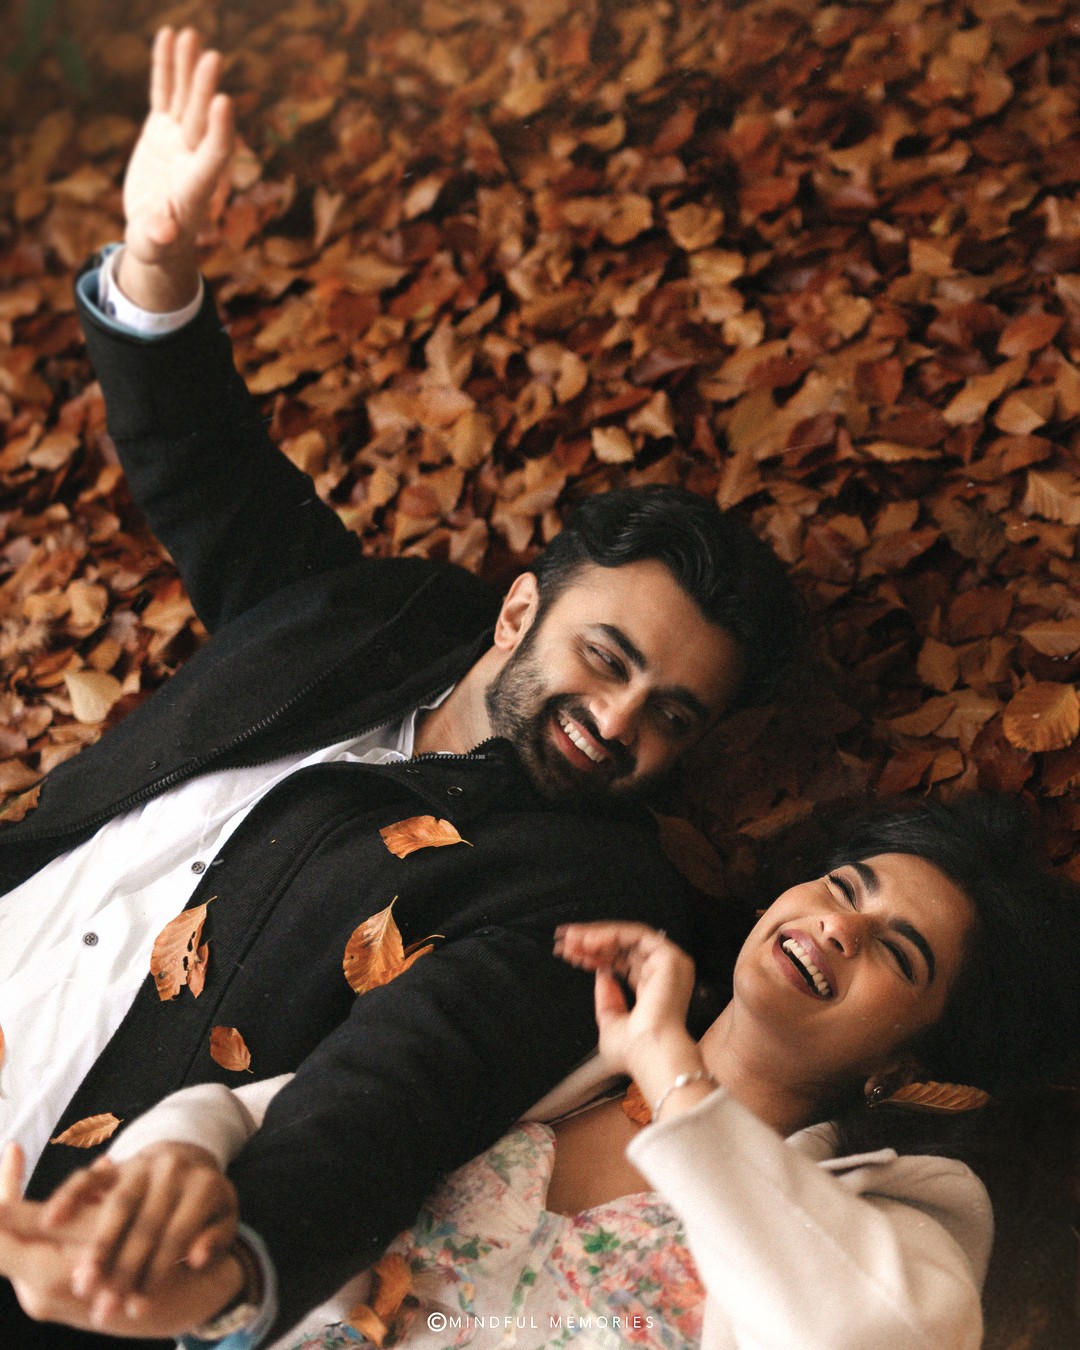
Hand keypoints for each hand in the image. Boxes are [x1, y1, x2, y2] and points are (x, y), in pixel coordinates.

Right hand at [42, 1142, 237, 1320]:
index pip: (178, 1232)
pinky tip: (51, 1221)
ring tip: (82, 1284)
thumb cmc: (205, 1205)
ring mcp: (141, 1164)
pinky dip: (68, 1197)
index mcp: (204, 1183)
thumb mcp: (224, 1220)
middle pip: (145, 1223)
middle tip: (106, 1309)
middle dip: (124, 1270)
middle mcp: (172, 1169)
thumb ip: (215, 1239)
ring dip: (97, 1246)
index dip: (158, 1272)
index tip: (139, 1308)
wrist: (188, 1162)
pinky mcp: (116, 1165)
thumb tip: (199, 1258)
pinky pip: (89, 1177)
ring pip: (116, 1204)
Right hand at [118, 26, 233, 309]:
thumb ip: (157, 237)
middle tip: (213, 56)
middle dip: (204, 90)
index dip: (221, 129)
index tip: (225, 101)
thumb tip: (163, 232)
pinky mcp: (161, 132)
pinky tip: (168, 36)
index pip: (213, 154)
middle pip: (201, 120)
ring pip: (185, 100)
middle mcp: (192, 158)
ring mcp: (178, 142)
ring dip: (187, 69)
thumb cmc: (157, 247)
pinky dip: (165, 69)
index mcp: (195, 186)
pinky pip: (164, 95)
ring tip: (190, 33)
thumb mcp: (153, 246)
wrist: (158, 236)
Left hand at [554, 922, 697, 1077]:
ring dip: (596, 935)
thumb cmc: (636, 1051)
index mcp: (654, 989)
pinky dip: (610, 934)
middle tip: (565, 941)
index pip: (622, 961)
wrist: (650, 1054)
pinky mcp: (669, 957)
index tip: (571, 953)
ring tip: (572, 940)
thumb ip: (606, 998)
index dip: (595, 955)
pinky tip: (588, 942)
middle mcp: (665, 975)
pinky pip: (636, 934)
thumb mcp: (610, 1022)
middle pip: (623, 947)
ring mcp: (670, 964)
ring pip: (628, 936)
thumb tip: (602, 974)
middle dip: (591, 942)